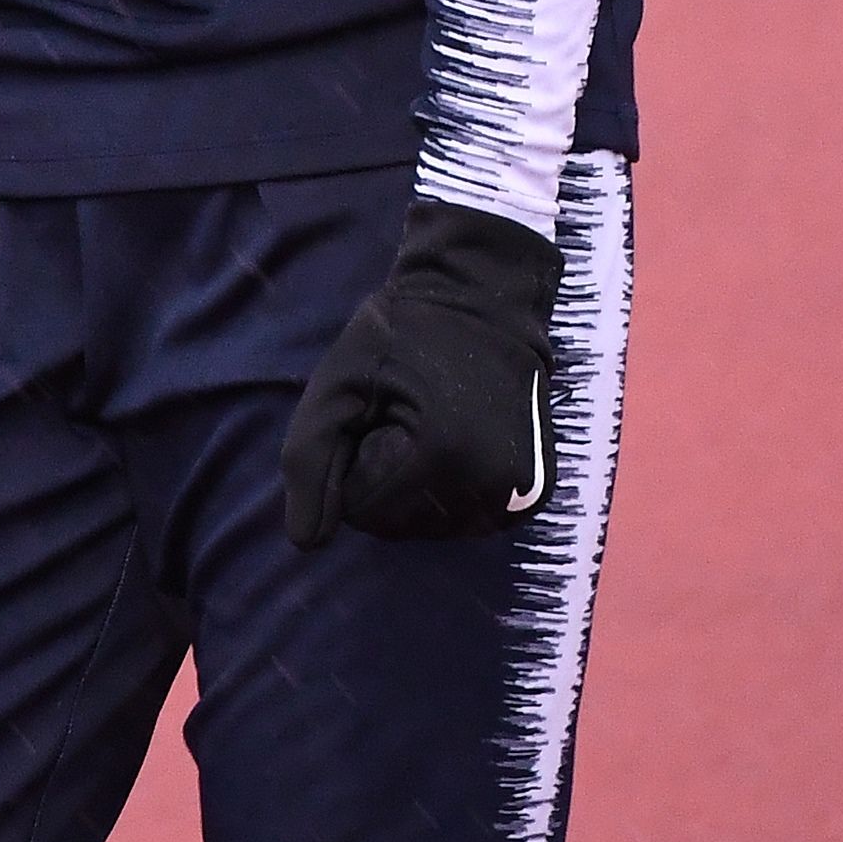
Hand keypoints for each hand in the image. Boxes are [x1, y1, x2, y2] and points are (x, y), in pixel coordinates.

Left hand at [279, 203, 558, 546]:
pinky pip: (470, 521)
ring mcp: (522, 495)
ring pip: (432, 527)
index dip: (354, 459)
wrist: (484, 298)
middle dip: (383, 479)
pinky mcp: (537, 495)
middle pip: (398, 524)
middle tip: (403, 417)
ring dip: (415, 490)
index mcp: (442, 456)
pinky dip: (451, 494)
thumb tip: (305, 542)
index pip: (361, 508)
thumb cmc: (400, 335)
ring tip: (431, 427)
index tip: (376, 411)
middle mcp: (491, 486)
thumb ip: (307, 461)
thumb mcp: (336, 386)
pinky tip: (459, 445)